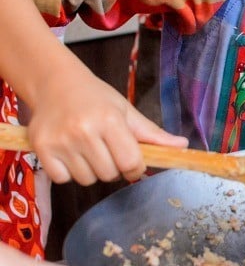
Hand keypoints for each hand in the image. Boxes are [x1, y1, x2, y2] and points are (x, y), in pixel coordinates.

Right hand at [26, 63, 186, 184]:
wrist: (55, 85)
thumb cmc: (96, 98)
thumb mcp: (126, 111)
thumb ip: (152, 134)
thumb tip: (183, 146)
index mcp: (110, 120)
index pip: (131, 162)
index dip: (135, 168)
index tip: (132, 162)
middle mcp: (83, 131)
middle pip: (109, 174)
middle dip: (113, 167)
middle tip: (106, 149)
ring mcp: (60, 141)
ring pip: (87, 179)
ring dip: (91, 170)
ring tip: (87, 148)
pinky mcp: (40, 149)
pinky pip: (63, 179)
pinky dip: (68, 172)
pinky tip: (70, 153)